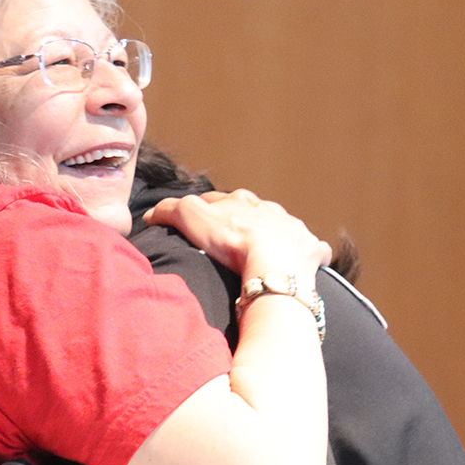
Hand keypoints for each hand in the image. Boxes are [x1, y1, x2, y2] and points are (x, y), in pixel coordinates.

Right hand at [142, 190, 330, 282]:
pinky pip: (312, 250)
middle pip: (255, 211)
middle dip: (246, 219)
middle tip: (233, 238)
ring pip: (284, 227)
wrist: (274, 263)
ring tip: (266, 252)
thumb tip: (152, 213)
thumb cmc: (233, 242)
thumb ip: (170, 211)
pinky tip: (301, 264)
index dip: (207, 208)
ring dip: (277, 234)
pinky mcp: (311, 252)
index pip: (220, 199)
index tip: (197, 219)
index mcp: (242, 201)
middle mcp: (270, 211)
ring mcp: (294, 230)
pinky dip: (307, 255)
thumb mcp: (192, 219)